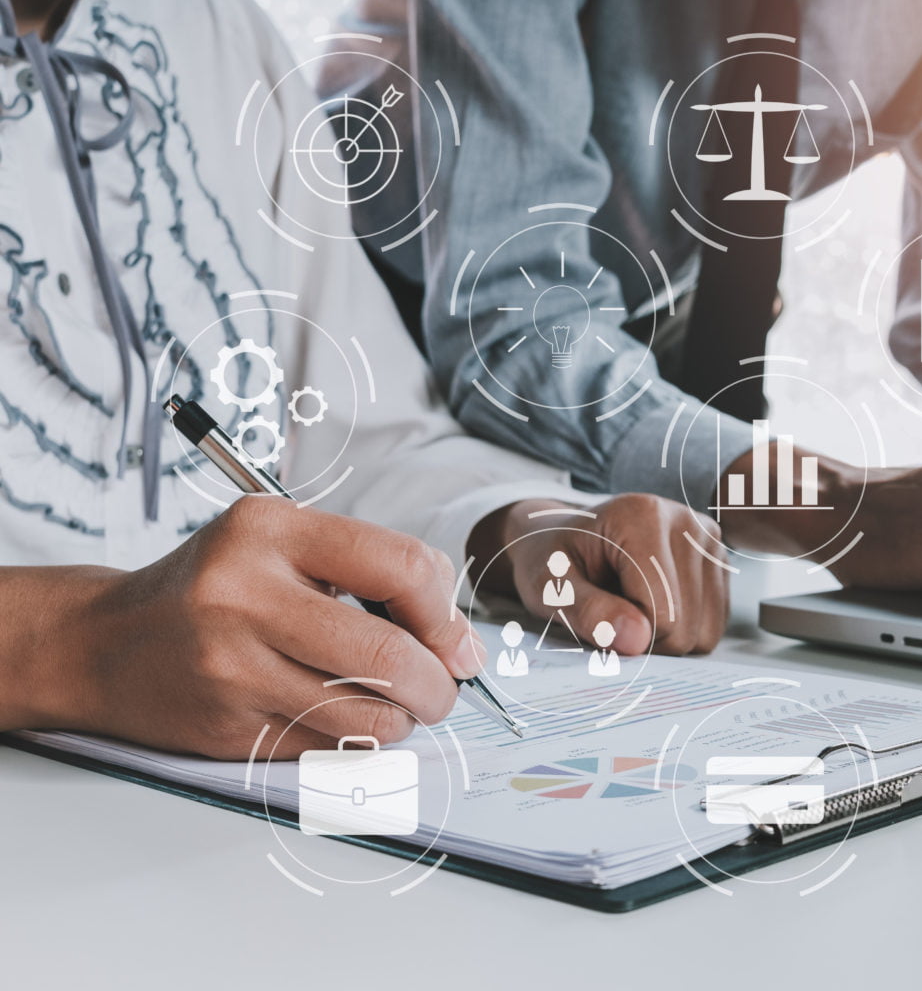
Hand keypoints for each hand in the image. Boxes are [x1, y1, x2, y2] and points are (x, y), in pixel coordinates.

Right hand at [39, 497, 481, 760]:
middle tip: (442, 689)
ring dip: (402, 719)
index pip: (401, 567)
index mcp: (271, 531)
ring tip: (397, 704)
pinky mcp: (225, 728)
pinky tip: (342, 716)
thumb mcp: (283, 545)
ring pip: (365, 716)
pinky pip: (326, 747)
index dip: (445, 613)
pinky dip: (355, 740)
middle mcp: (244, 595)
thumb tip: (462, 644)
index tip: (454, 639)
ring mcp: (231, 667)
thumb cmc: (213, 588)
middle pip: (388, 656)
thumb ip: (373, 575)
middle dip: (437, 684)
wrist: (102, 644)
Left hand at [468, 494, 727, 655]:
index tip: (596, 613)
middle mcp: (685, 520)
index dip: (626, 633)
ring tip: (632, 605)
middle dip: (647, 639)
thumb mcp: (550, 588)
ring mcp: (708, 538)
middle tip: (611, 612)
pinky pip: (714, 626)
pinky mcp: (719, 558)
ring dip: (666, 637)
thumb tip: (638, 642)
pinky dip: (684, 630)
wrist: (565, 538)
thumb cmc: (553, 563)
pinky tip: (656, 603)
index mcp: (642, 517)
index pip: (662, 613)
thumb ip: (589, 612)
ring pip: (705, 632)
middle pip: (686, 626)